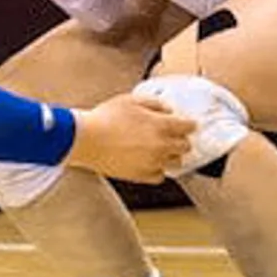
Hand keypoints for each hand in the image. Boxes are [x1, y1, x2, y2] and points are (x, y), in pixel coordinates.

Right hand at [67, 89, 196, 182]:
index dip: (189, 124)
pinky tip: (151, 162)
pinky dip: (158, 169)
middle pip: (185, 147)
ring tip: (163, 150)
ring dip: (172, 156)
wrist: (86, 140)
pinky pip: (159, 176)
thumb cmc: (105, 118)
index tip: (189, 124)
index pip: (188, 127)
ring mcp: (152, 162)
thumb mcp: (132, 100)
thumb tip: (167, 109)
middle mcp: (161, 146)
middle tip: (175, 136)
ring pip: (176, 163)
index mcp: (161, 125)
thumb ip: (154, 103)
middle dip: (182, 140)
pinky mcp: (140, 175)